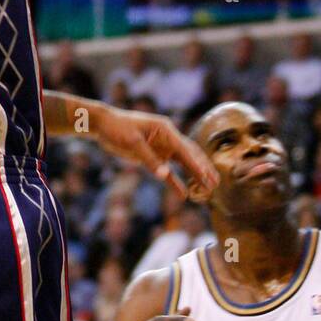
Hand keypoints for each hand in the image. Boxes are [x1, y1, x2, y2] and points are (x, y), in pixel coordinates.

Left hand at [87, 102, 217, 199]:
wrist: (104, 125)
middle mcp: (168, 138)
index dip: (197, 164)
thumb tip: (164, 176)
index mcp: (166, 130)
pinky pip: (168, 171)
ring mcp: (162, 148)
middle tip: (216, 183)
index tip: (207, 176)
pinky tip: (183, 195)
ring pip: (183, 163)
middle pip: (190, 155)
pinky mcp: (154, 156)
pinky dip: (175, 182)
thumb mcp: (132, 142)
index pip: (185, 149)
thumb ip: (149, 159)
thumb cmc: (117, 128)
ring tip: (208, 187)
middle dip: (203, 169)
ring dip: (194, 175)